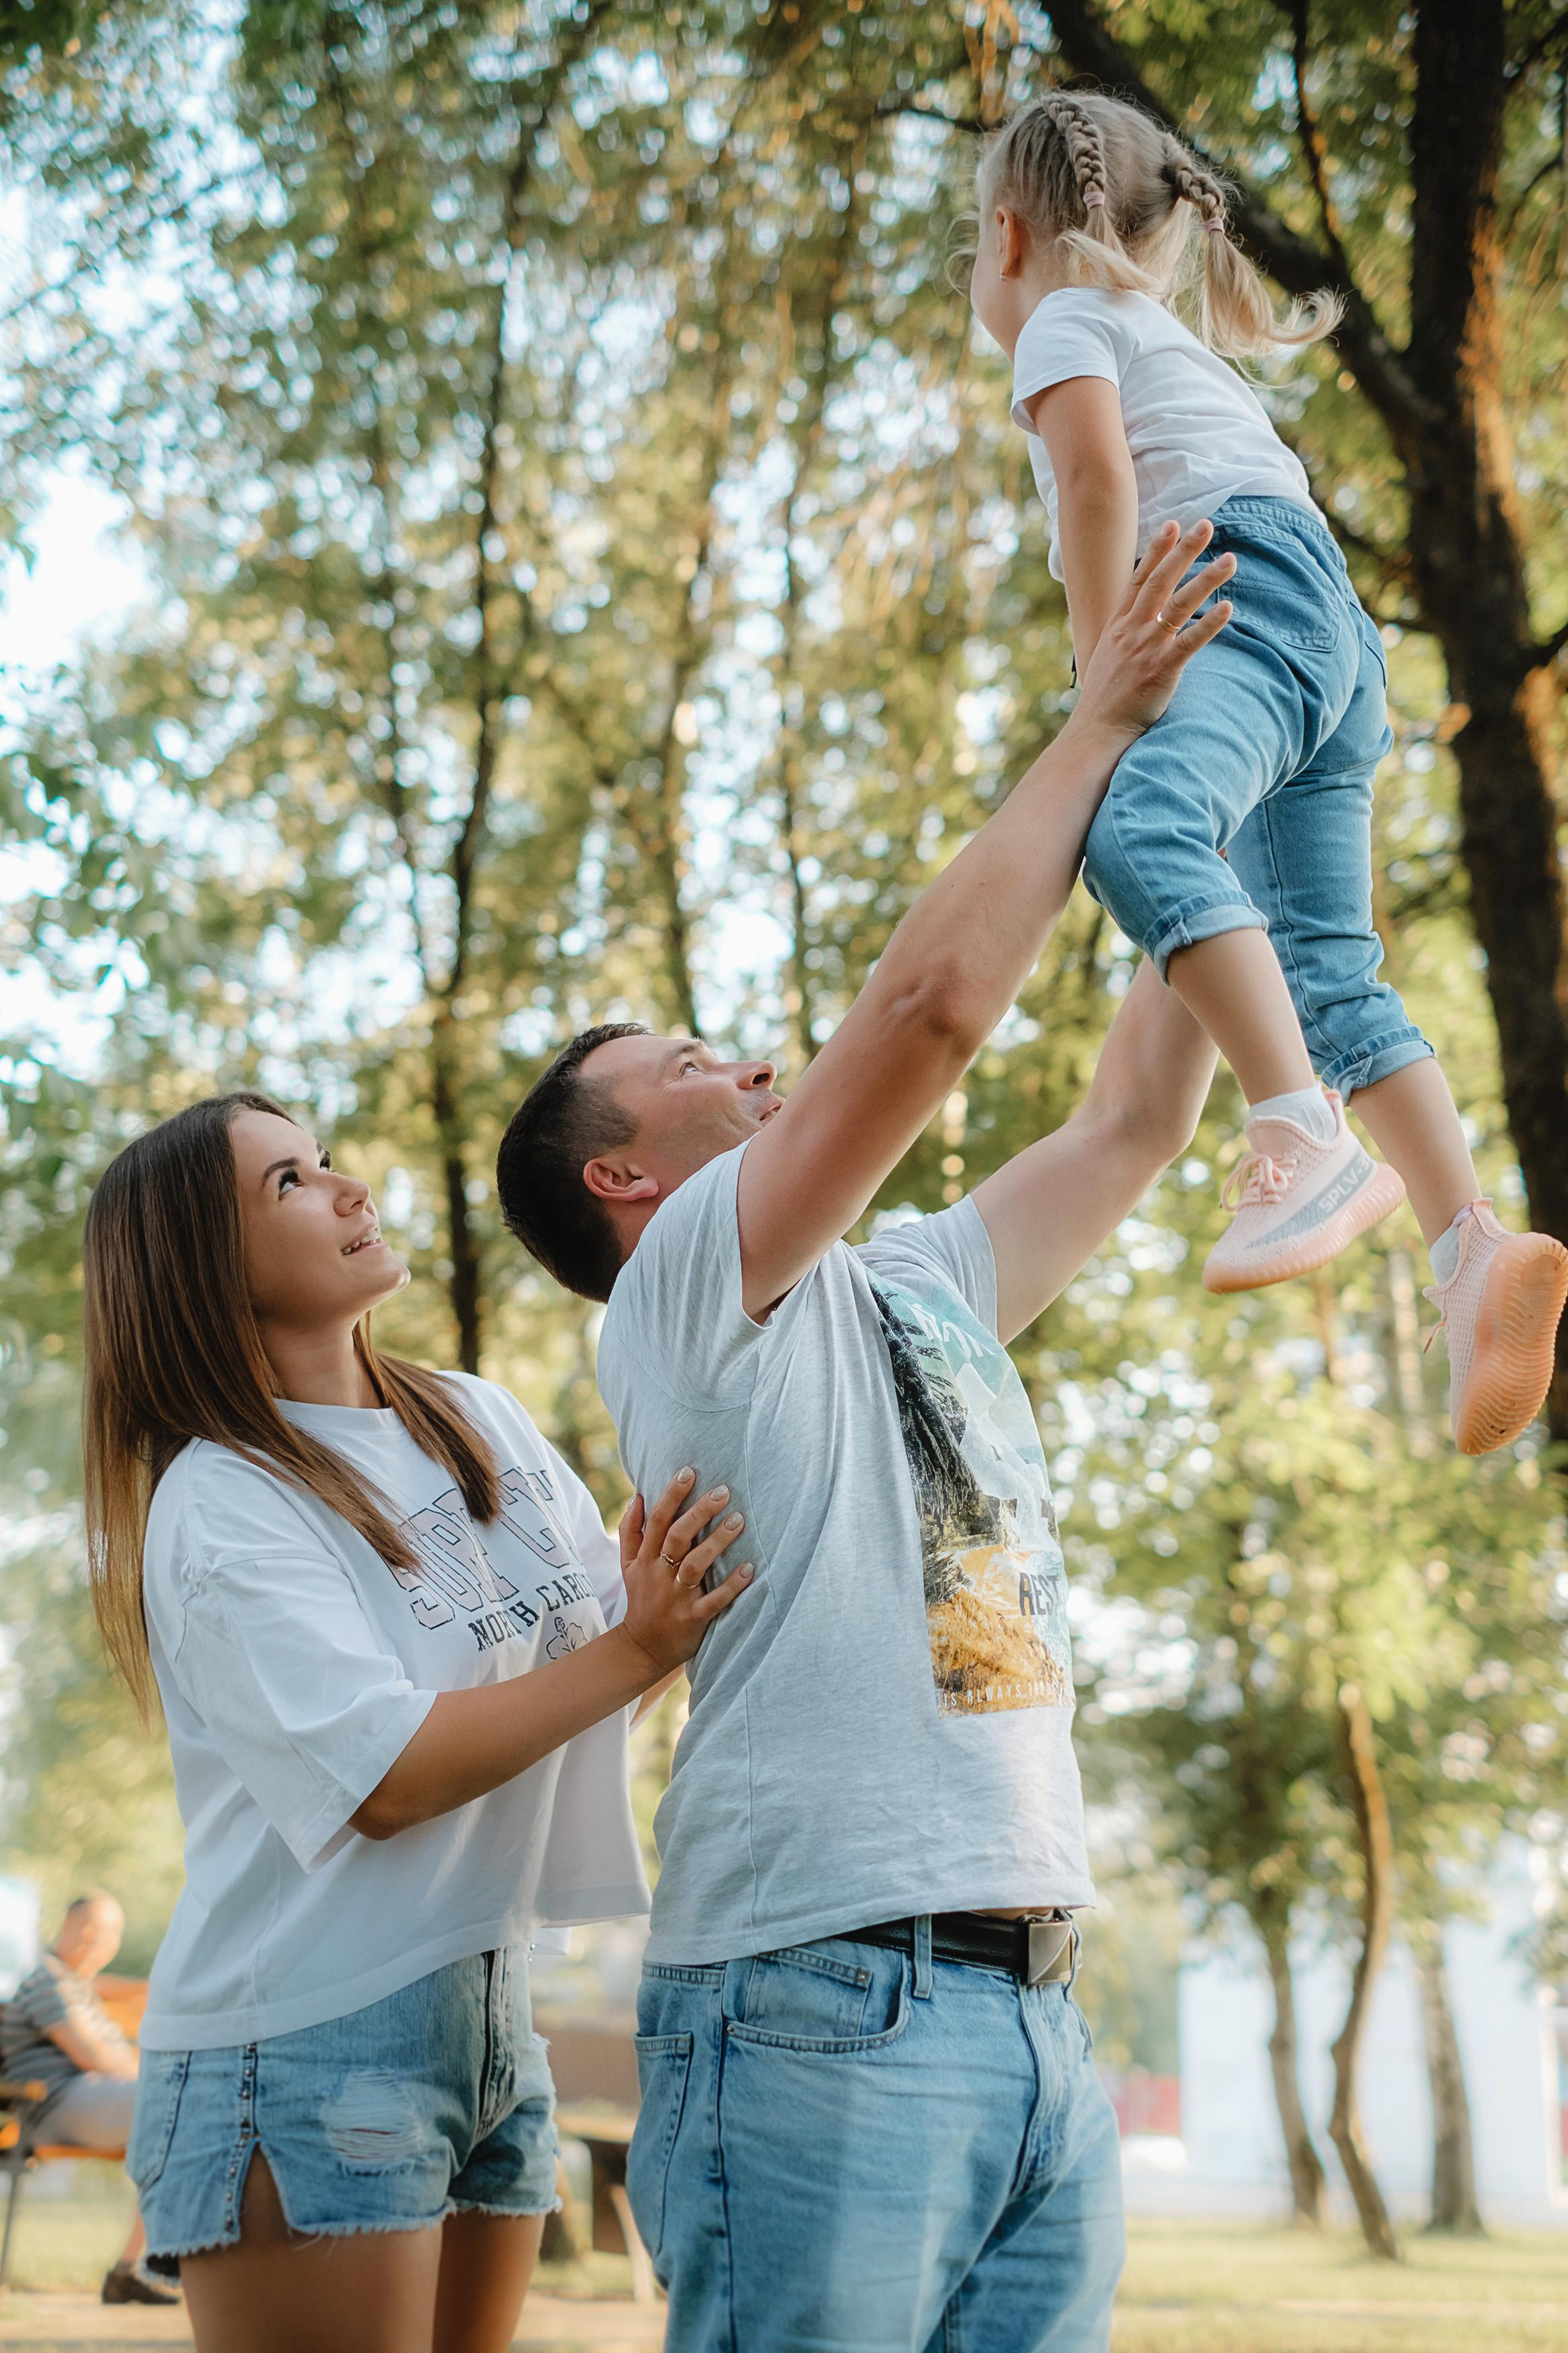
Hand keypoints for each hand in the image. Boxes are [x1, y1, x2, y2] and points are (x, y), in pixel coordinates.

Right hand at [618, 1467, 753, 1677]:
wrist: (642, 1648)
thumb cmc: (641, 1598)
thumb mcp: (628, 1565)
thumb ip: (631, 1531)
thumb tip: (637, 1495)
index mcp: (646, 1558)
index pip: (657, 1521)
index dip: (671, 1495)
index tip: (687, 1472)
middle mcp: (660, 1574)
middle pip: (677, 1538)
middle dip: (699, 1512)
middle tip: (723, 1491)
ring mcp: (677, 1597)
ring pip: (696, 1566)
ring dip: (717, 1542)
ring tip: (739, 1520)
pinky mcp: (693, 1618)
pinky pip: (714, 1601)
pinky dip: (732, 1586)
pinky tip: (750, 1569)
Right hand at [1069, 519, 1234, 746]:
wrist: (1098, 730)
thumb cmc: (1106, 700)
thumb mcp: (1107, 658)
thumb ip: (1124, 637)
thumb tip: (1138, 626)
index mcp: (1119, 626)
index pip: (1138, 579)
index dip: (1156, 550)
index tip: (1172, 526)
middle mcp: (1132, 631)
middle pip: (1160, 581)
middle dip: (1184, 550)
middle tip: (1206, 525)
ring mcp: (1146, 648)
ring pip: (1179, 604)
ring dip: (1206, 579)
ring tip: (1230, 560)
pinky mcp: (1162, 669)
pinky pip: (1190, 642)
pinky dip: (1209, 623)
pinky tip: (1228, 607)